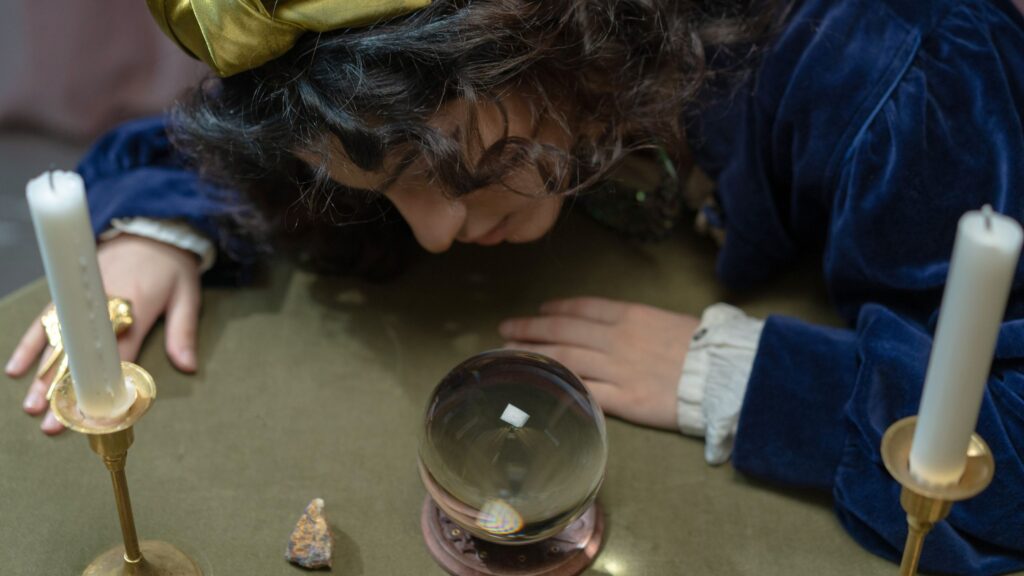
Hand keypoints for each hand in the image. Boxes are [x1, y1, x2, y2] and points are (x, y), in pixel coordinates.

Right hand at [4, 234, 201, 434]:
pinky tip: (16, 369)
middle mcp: (102, 306)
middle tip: (52, 423)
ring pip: (56, 343)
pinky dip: (30, 345)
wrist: (152, 226)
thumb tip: (188, 367)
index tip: (94, 413)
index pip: (118, 356)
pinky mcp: (69, 293)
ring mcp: (81, 300)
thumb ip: (183, 332)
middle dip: (63, 393)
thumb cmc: (171, 265)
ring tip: (31, 407)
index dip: (106, 387)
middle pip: (79, 356)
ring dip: (41, 376)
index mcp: (134, 309)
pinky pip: (44, 321)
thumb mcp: (187, 295)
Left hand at [499, 297, 698, 429]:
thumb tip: (613, 326)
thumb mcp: (667, 320)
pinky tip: (540, 385)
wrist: (724, 374)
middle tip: (504, 330)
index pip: (582, 308)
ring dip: (534, 356)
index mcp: (630, 316)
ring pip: (565, 359)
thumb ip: (636, 323)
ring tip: (510, 355)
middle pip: (563, 331)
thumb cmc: (703, 346)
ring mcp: (617, 369)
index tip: (539, 310)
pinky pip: (585, 392)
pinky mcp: (623, 399)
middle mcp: (616, 339)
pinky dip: (560, 387)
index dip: (555, 309)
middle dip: (530, 329)